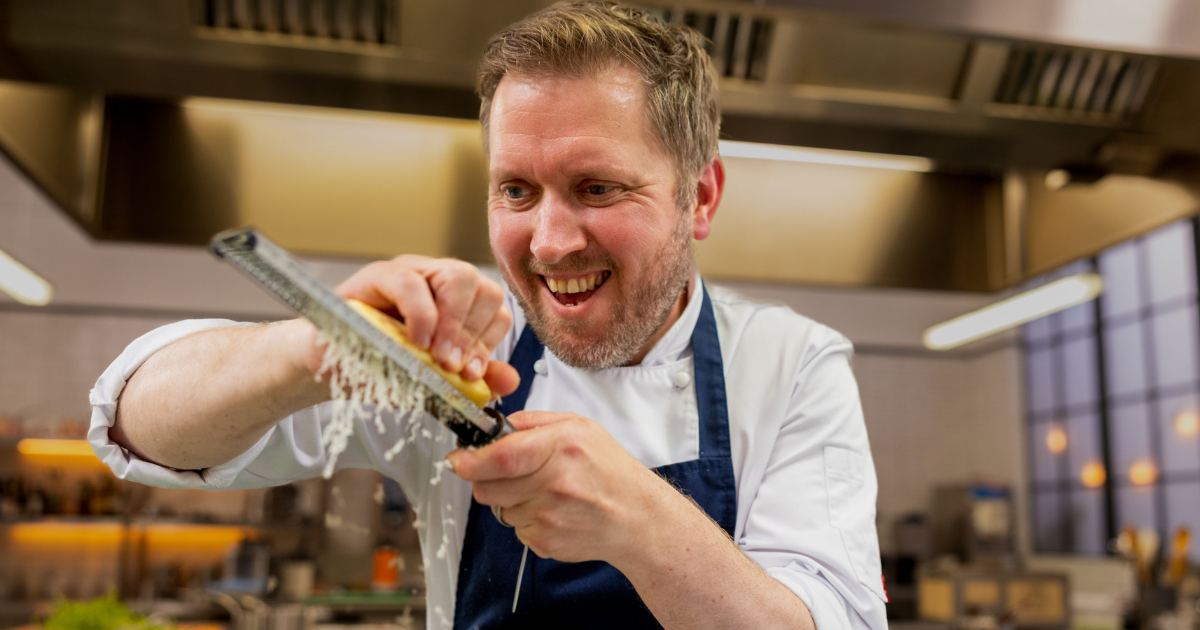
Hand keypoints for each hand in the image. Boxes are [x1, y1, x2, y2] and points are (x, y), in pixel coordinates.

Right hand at [279, 256, 519, 396]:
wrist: (327, 367)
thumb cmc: (379, 367)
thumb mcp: (432, 379)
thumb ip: (472, 378)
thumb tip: (510, 380)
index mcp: (456, 303)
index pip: (494, 307)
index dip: (488, 340)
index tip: (471, 372)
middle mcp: (437, 280)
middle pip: (482, 286)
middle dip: (472, 333)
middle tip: (454, 366)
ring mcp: (410, 272)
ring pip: (456, 276)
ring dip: (452, 324)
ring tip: (436, 357)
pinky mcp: (379, 275)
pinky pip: (411, 283)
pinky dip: (420, 315)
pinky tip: (415, 342)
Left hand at [447, 411, 667, 564]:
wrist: (636, 518)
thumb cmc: (609, 469)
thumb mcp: (580, 427)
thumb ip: (534, 422)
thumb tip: (494, 426)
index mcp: (563, 447)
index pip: (502, 456)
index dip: (471, 460)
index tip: (457, 460)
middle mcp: (555, 484)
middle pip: (488, 487)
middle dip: (485, 479)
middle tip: (506, 472)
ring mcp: (549, 518)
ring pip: (499, 508)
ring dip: (511, 498)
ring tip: (544, 491)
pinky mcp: (545, 542)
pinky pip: (515, 527)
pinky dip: (525, 518)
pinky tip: (553, 511)